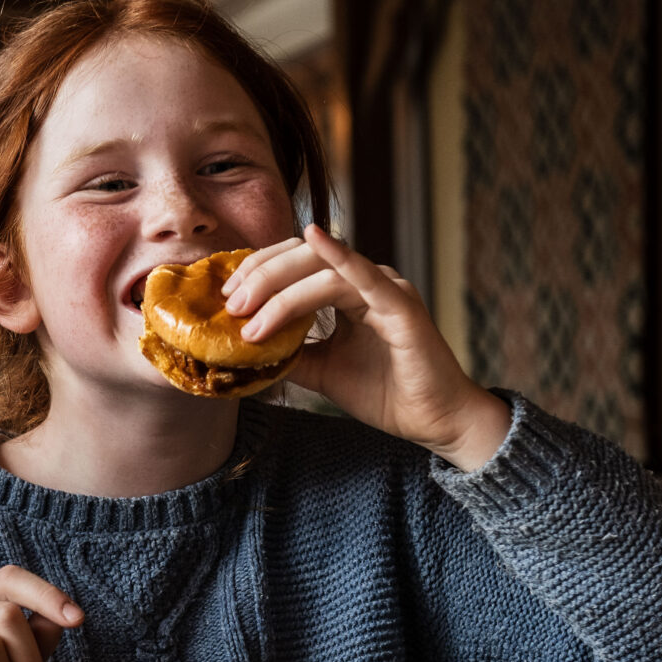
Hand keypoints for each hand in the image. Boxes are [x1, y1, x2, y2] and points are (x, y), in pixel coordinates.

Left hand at [222, 223, 512, 471]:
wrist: (434, 422)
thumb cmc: (387, 393)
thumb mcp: (322, 371)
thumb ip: (290, 353)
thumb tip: (242, 349)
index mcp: (349, 291)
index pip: (296, 264)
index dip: (259, 272)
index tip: (227, 296)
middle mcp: (367, 282)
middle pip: (304, 259)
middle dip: (261, 277)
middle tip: (231, 304)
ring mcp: (386, 290)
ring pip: (323, 271)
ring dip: (281, 290)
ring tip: (250, 317)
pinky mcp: (402, 307)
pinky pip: (365, 277)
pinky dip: (340, 256)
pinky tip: (315, 240)